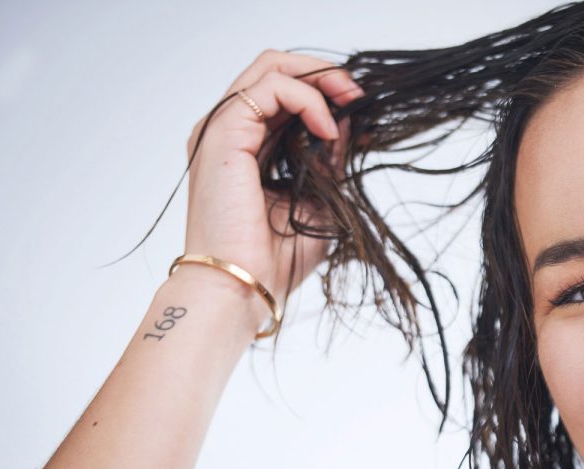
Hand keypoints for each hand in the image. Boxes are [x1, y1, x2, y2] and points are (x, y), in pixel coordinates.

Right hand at [182, 50, 362, 305]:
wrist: (245, 286)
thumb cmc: (275, 258)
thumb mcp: (317, 200)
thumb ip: (329, 161)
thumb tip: (349, 122)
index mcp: (246, 146)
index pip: (284, 93)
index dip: (325, 92)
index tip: (361, 110)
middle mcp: (230, 131)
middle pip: (274, 68)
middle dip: (324, 74)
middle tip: (358, 95)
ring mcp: (222, 128)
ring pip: (270, 67)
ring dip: (319, 79)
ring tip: (350, 104)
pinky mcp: (223, 132)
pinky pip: (269, 87)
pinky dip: (307, 98)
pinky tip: (328, 130)